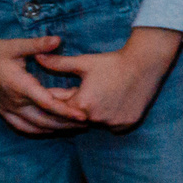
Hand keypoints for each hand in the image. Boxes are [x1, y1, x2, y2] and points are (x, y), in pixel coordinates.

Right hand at [0, 27, 85, 134]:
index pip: (47, 103)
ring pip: (32, 127)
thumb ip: (38, 45)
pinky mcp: (1, 111)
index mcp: (19, 86)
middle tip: (86, 123)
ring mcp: (6, 109)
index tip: (83, 116)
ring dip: (53, 129)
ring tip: (72, 128)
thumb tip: (58, 40)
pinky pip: (20, 127)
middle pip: (43, 121)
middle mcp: (13, 101)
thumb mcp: (15, 45)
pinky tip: (50, 128)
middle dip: (65, 124)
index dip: (66, 111)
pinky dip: (37, 130)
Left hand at [36, 27, 181, 128]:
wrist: (146, 63)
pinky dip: (111, 118)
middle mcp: (95, 118)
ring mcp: (112, 123)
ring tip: (102, 96)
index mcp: (81, 104)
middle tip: (88, 93)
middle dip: (78, 107)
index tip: (68, 88)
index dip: (63, 96)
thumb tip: (37, 58)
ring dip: (95, 113)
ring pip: (96, 122)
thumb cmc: (113, 62)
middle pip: (78, 117)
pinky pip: (113, 125)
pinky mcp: (127, 124)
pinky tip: (115, 103)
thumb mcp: (84, 62)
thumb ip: (58, 64)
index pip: (62, 106)